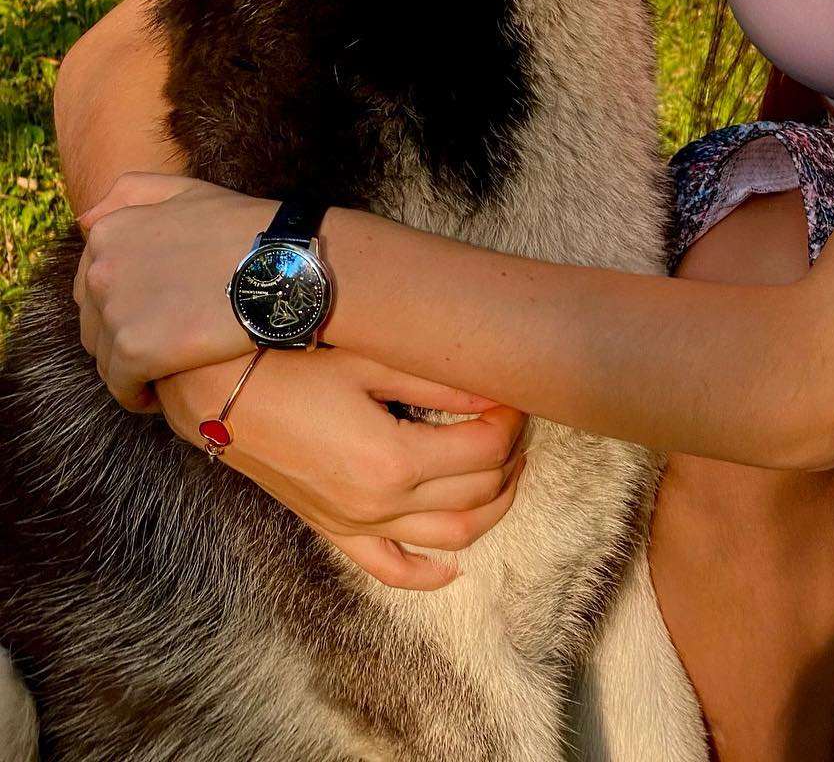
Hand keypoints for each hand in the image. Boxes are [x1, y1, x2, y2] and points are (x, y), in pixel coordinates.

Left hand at [74, 172, 280, 408]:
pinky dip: (136, 395)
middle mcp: (101, 270)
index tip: (151, 315)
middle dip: (121, 336)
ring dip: (128, 367)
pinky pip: (122, 387)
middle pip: (94, 323)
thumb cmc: (241, 226)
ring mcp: (116, 312)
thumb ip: (130, 192)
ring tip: (163, 372)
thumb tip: (84, 221)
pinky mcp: (135, 352)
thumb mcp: (185, 189)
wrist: (282, 264)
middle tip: (161, 344)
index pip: (92, 285)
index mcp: (109, 234)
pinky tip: (159, 395)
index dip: (122, 303)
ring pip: (105, 358)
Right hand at [156, 349, 528, 589]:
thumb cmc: (292, 364)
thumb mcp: (371, 361)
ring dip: (492, 507)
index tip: (514, 393)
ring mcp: (356, 524)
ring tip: (508, 468)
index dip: (509, 420)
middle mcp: (379, 504)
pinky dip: (429, 573)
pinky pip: (390, 568)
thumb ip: (437, 379)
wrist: (217, 392)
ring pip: (451, 536)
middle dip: (508, 456)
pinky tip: (454, 564)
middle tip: (514, 420)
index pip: (483, 449)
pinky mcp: (335, 530)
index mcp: (393, 460)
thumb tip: (495, 387)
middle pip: (476, 492)